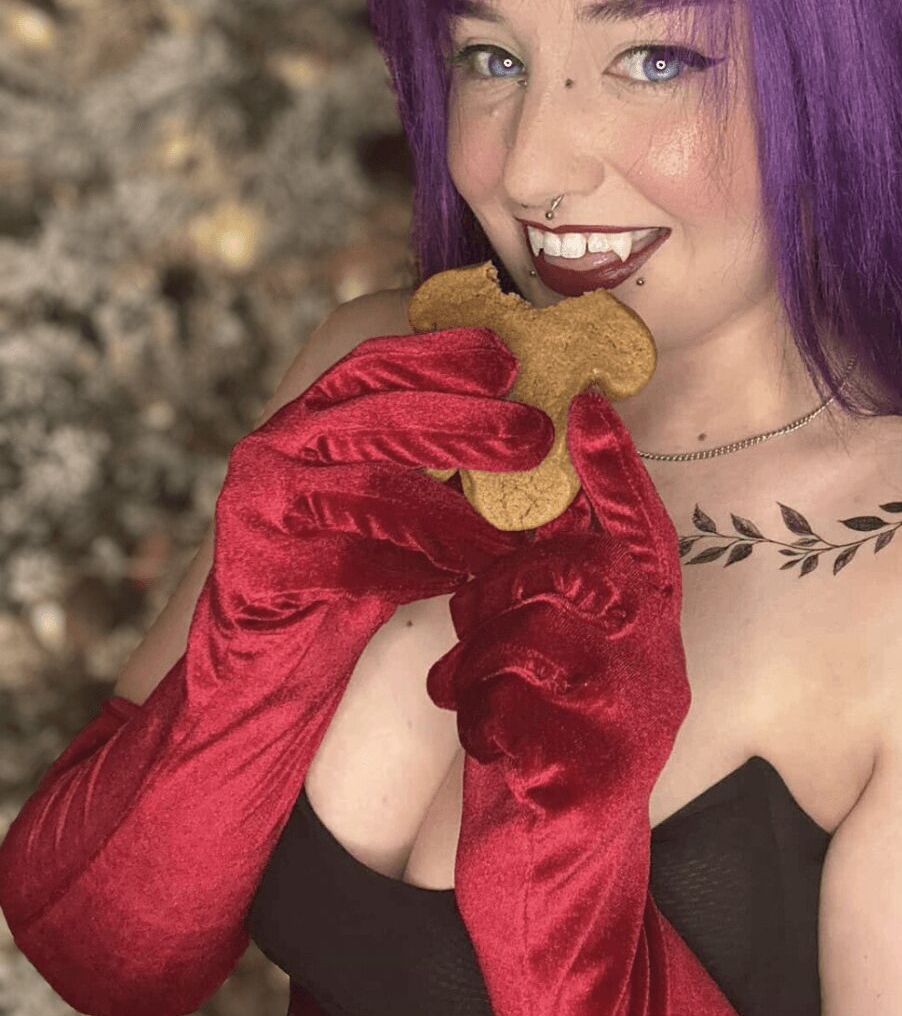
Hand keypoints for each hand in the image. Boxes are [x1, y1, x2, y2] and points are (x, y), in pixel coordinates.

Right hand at [208, 326, 555, 634]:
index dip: (439, 356)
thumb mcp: (384, 502)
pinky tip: (452, 582)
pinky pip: (346, 563)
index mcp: (309, 416)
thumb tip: (527, 439)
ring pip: (368, 490)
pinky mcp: (253, 566)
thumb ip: (431, 463)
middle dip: (463, 422)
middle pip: (377, 418)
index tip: (506, 361)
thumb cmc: (341, 570)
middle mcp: (276, 446)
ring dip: (450, 515)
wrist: (260, 659)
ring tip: (507, 538)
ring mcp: (258, 503)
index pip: (373, 366)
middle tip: (534, 435)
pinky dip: (409, 571)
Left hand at [427, 387, 688, 811]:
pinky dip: (477, 719)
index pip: (645, 533)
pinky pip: (509, 711)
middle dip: (501, 587)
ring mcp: (631, 726)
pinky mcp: (591, 780)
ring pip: (531, 639)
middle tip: (474, 620)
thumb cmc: (548, 747)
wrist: (558, 885)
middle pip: (572, 575)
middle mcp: (657, 669)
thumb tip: (517, 513)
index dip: (616, 469)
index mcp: (651, 631)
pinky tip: (487, 739)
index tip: (586, 402)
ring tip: (472, 686)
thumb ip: (556, 593)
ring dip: (480, 659)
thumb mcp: (560, 660)